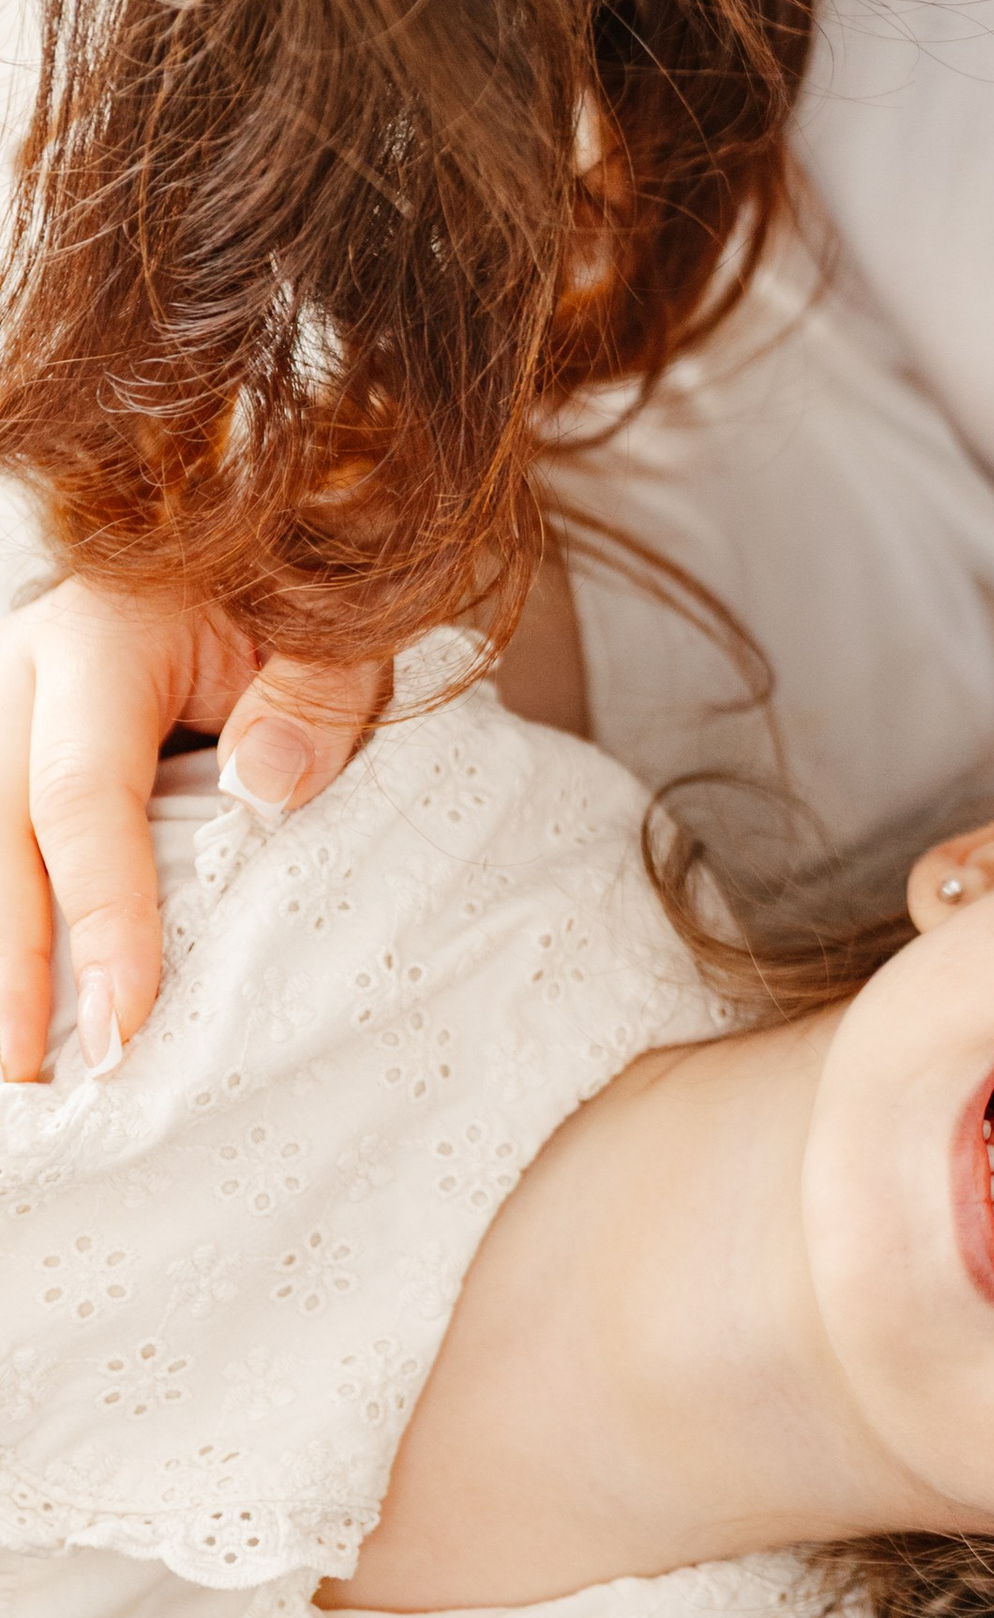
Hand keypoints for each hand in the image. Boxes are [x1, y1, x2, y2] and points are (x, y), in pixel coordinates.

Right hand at [0, 584, 387, 1084]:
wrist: (265, 531)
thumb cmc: (304, 587)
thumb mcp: (337, 628)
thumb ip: (313, 699)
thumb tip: (264, 792)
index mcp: (99, 632)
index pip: (81, 796)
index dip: (99, 915)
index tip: (123, 1021)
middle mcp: (28, 669)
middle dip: (9, 971)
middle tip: (32, 1085)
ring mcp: (12, 709)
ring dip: (1, 958)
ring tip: (18, 1074)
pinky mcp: (21, 747)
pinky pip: (8, 838)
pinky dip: (17, 916)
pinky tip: (25, 1005)